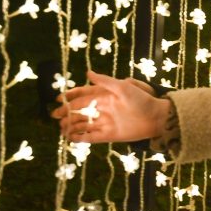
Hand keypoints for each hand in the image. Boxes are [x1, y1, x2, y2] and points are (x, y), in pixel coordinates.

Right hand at [51, 70, 169, 142]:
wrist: (156, 118)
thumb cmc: (141, 100)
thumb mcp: (123, 87)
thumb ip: (105, 82)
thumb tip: (88, 72)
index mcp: (105, 96)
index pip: (83, 95)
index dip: (70, 96)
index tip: (58, 98)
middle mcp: (102, 109)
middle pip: (80, 111)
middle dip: (66, 112)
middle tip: (54, 115)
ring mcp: (105, 122)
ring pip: (83, 124)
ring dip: (71, 126)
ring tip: (60, 128)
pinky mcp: (108, 135)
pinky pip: (91, 137)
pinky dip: (81, 137)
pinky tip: (71, 138)